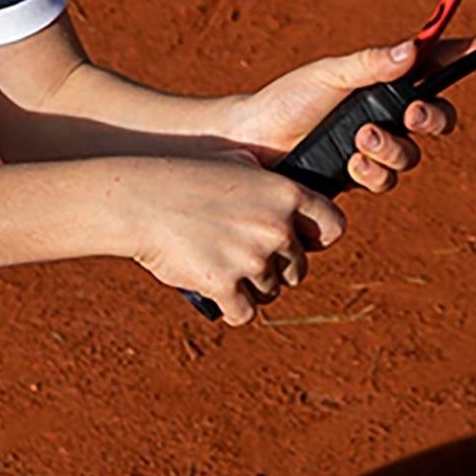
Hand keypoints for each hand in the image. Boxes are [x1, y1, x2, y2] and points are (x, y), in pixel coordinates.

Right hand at [114, 156, 345, 324]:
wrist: (140, 200)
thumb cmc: (184, 177)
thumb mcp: (235, 162)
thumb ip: (268, 181)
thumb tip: (289, 198)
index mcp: (286, 194)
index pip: (334, 226)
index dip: (317, 238)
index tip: (301, 242)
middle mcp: (277, 229)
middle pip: (298, 268)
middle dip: (277, 268)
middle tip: (248, 260)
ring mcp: (252, 260)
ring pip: (271, 292)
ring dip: (252, 288)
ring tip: (226, 271)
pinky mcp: (225, 286)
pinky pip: (244, 313)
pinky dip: (233, 309)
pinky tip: (219, 296)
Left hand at [222, 41, 459, 194]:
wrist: (254, 145)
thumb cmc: (288, 100)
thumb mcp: (329, 74)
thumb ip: (370, 64)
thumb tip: (411, 49)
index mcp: (384, 79)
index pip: (435, 65)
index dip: (465, 57)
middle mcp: (386, 113)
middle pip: (436, 119)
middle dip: (431, 119)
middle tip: (410, 115)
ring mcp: (375, 147)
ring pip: (412, 155)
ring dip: (392, 149)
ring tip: (360, 140)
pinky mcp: (360, 176)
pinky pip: (386, 180)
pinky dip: (374, 172)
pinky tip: (351, 166)